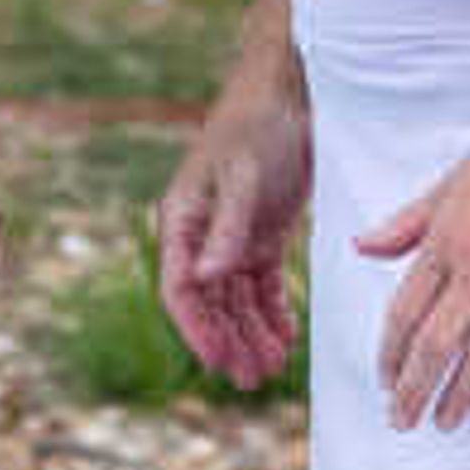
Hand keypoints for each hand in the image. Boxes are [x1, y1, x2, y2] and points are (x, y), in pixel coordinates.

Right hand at [156, 79, 311, 390]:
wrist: (289, 91)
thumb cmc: (257, 125)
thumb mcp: (244, 176)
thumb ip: (229, 228)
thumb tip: (205, 279)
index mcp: (182, 221)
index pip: (180, 289)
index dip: (197, 329)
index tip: (218, 361)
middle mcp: (200, 236)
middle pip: (209, 304)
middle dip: (228, 342)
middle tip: (252, 379)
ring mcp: (231, 236)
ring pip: (236, 300)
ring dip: (251, 334)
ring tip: (273, 367)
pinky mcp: (261, 234)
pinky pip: (262, 285)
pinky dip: (273, 312)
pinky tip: (286, 337)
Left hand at [361, 104, 469, 429]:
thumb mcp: (450, 184)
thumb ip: (406, 223)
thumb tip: (359, 248)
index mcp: (444, 241)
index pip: (403, 313)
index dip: (390, 355)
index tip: (384, 383)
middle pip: (434, 345)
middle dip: (412, 390)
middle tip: (401, 421)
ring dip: (459, 397)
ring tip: (446, 423)